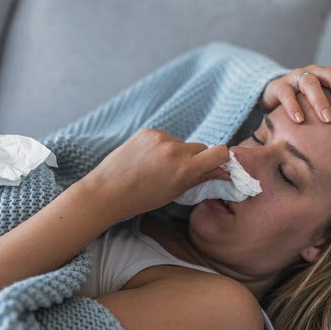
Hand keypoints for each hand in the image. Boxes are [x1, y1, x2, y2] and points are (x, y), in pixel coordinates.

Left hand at [83, 128, 229, 219]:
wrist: (108, 191)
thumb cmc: (142, 198)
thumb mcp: (175, 193)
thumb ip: (200, 178)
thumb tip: (222, 170)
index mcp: (185, 169)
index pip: (220, 152)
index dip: (221, 158)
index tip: (216, 165)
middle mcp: (175, 150)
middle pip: (201, 148)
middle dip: (196, 159)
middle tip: (180, 172)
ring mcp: (161, 138)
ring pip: (182, 143)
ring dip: (177, 153)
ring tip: (157, 167)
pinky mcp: (148, 131)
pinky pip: (165, 138)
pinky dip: (161, 147)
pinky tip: (147, 159)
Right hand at [257, 65, 330, 123]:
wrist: (278, 91)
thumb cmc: (311, 95)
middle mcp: (318, 71)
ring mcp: (298, 77)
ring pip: (311, 83)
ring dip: (320, 101)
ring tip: (328, 120)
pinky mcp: (280, 86)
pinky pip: (286, 93)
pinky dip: (293, 106)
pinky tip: (299, 121)